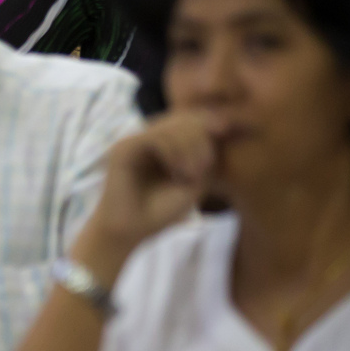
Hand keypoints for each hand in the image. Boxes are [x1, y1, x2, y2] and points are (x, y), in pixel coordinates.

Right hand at [74, 109, 222, 279]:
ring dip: (189, 149)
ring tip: (192, 175)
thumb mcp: (195, 182)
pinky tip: (178, 172)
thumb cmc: (160, 211)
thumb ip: (205, 155)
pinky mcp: (123, 149)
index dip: (210, 125)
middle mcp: (148, 137)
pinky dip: (173, 152)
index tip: (225, 140)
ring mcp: (134, 141)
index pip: (189, 121)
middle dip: (201, 140)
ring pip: (170, 126)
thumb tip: (219, 126)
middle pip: (182, 119)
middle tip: (204, 169)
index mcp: (164, 144)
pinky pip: (154, 137)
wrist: (131, 231)